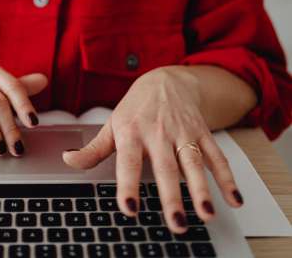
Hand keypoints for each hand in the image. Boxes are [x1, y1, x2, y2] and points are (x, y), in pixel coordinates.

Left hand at [62, 66, 243, 233]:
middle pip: (165, 167)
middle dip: (172, 196)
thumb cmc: (136, 108)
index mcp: (132, 132)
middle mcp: (158, 133)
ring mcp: (182, 132)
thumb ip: (93, 149)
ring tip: (206, 214)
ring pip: (193, 163)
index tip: (129, 208)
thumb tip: (67, 161)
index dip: (127, 185)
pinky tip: (234, 200)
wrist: (166, 80)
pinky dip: (227, 178)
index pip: (128, 161)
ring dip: (202, 189)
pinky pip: (216, 157)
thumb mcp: (112, 124)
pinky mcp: (201, 133)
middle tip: (175, 222)